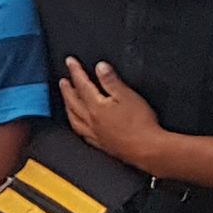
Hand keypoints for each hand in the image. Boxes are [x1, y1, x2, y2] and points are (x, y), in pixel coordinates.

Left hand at [60, 57, 165, 171]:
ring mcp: (95, 134)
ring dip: (68, 107)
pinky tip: (80, 126)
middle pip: (73, 101)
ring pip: (74, 118)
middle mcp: (91, 121)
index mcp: (96, 107)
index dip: (75, 71)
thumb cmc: (141, 125)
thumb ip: (112, 81)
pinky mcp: (102, 145)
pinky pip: (82, 134)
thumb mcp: (127, 96)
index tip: (70, 62)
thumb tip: (100, 67)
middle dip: (67, 89)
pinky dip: (77, 126)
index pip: (82, 84)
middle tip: (63, 81)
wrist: (149, 150)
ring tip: (66, 101)